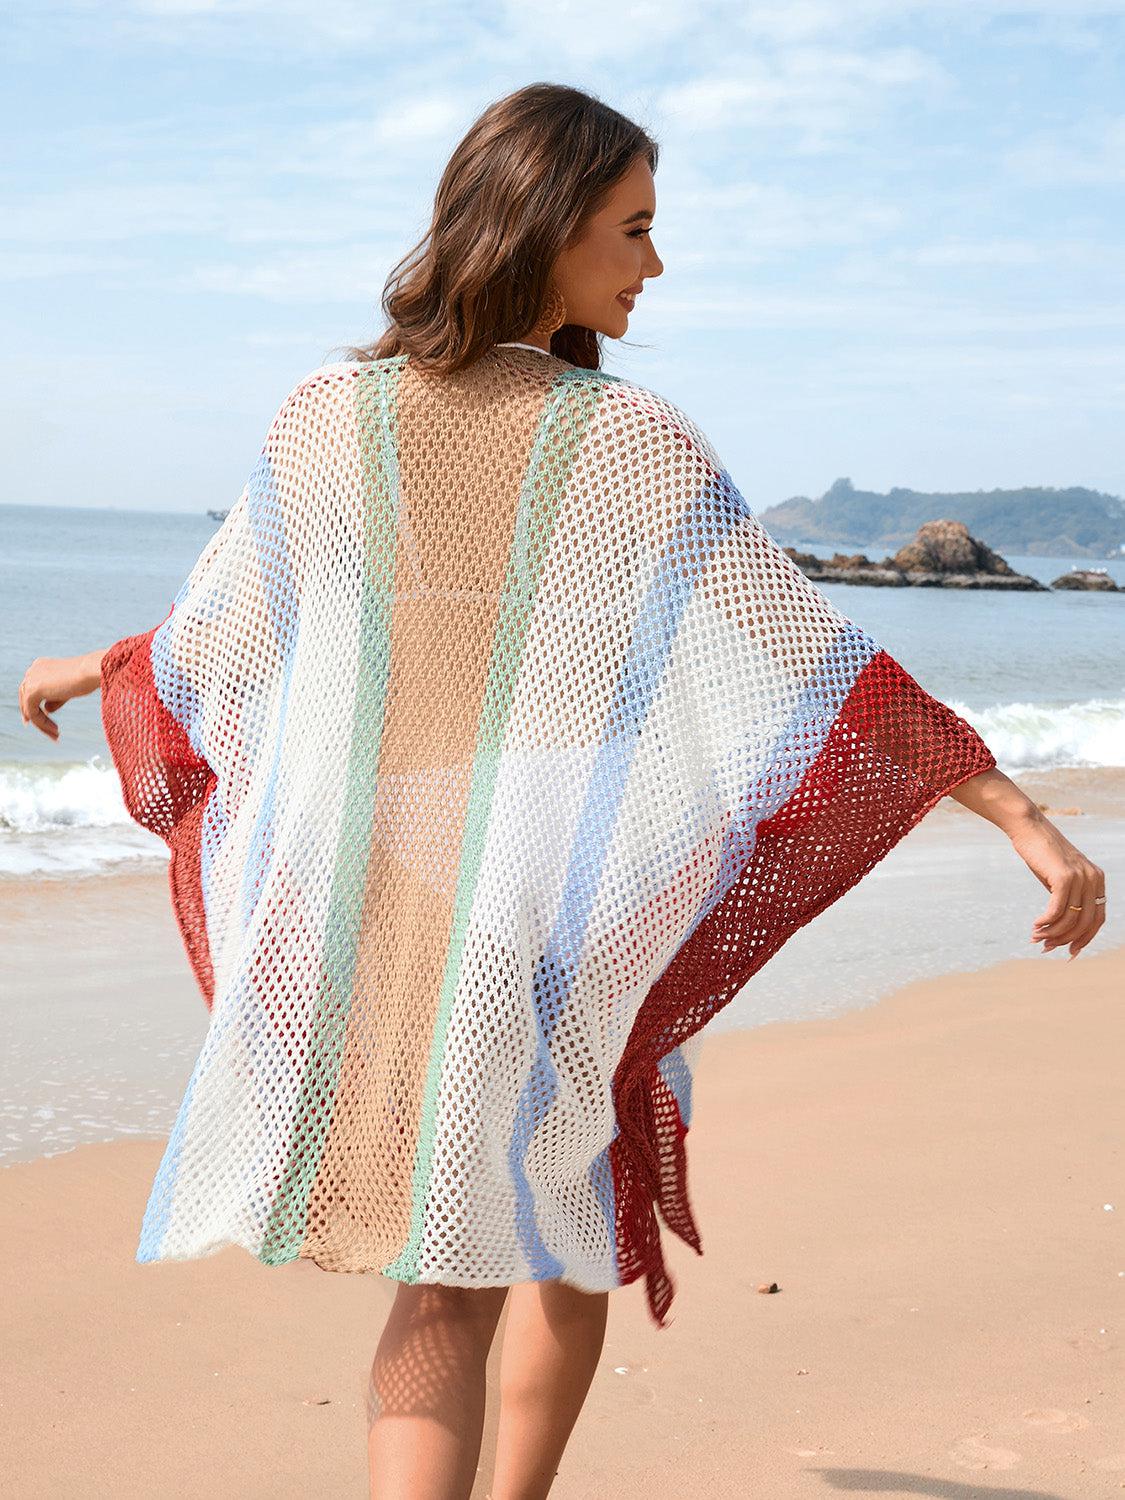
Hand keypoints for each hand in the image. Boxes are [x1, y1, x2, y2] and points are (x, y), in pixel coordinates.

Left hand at [17, 650, 104, 740]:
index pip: (32, 690)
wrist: (90, 671)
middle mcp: (32, 671)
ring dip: (42, 724)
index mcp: (40, 666)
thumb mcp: (68, 690)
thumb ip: (55, 698)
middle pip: (27, 699)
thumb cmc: (86, 678)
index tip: (44, 721)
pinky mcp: (32, 691)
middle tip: (49, 732)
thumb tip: (46, 710)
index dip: (35, 707)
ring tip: (56, 734)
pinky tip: (56, 730)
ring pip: (29, 708)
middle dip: (36, 717)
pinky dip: (43, 723)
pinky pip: (32, 713)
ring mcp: (30, 679)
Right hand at [1008, 809, 1105, 960]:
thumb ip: (1067, 898)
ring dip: (1052, 933)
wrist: (1029, 828)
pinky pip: (1057, 909)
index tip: (1070, 951)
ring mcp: (1081, 877)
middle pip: (1085, 922)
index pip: (1098, 919)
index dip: (1084, 938)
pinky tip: (1035, 925)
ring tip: (1035, 937)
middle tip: (1046, 947)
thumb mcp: (1060, 877)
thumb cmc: (1041, 854)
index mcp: (1097, 879)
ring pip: (1070, 918)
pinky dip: (1046, 922)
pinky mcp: (1064, 876)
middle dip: (1065, 939)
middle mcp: (1093, 878)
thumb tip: (1063, 929)